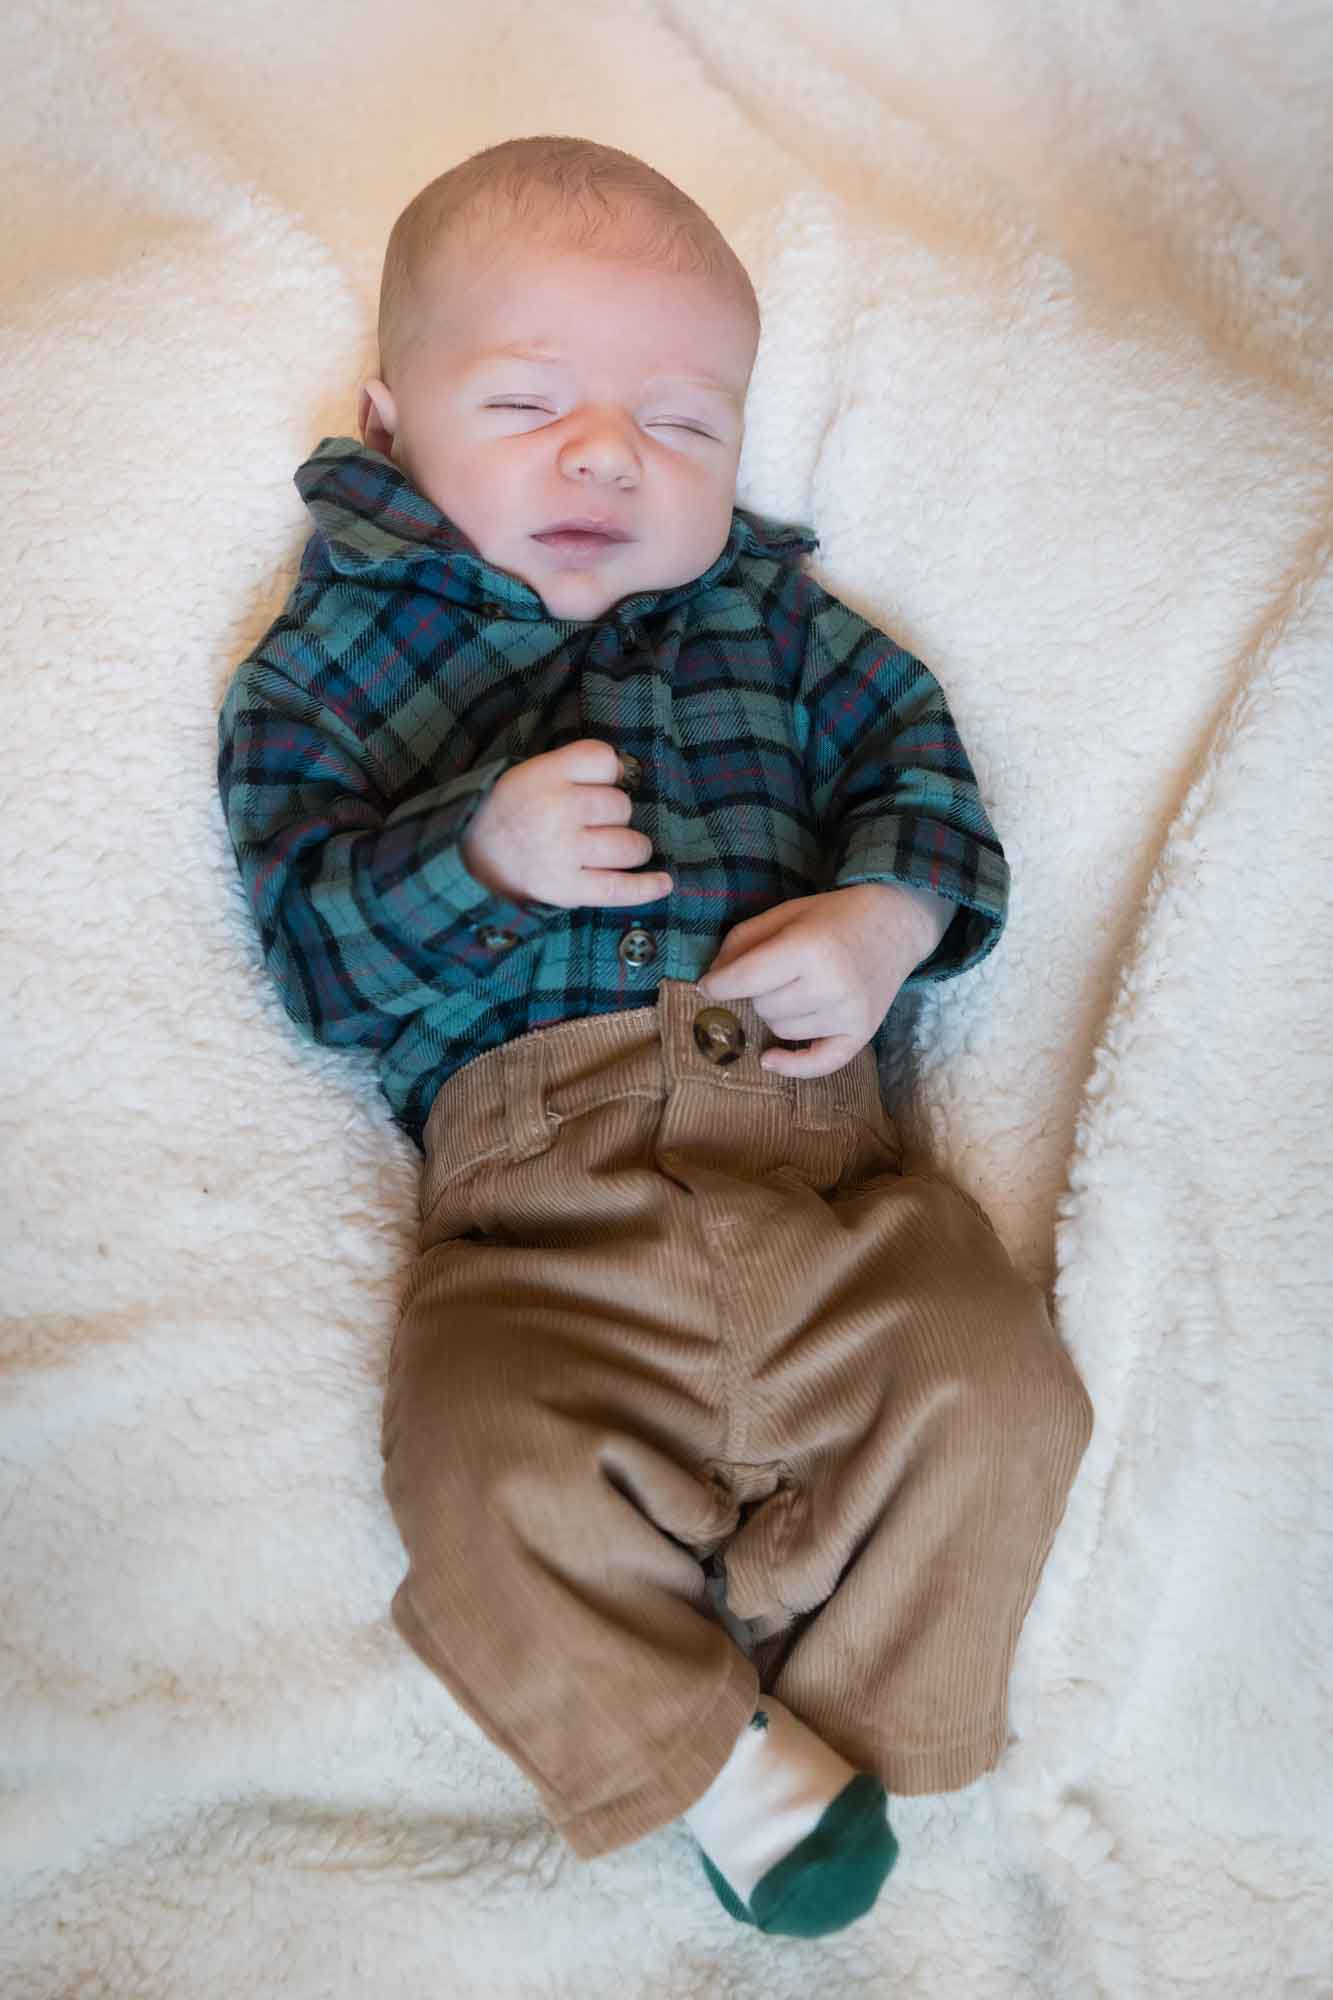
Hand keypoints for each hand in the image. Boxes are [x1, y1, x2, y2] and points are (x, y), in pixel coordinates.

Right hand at [461, 739, 672, 908]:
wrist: (468, 858)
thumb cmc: (508, 813)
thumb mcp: (528, 773)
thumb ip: (572, 767)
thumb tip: (626, 770)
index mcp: (544, 775)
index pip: (604, 759)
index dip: (609, 772)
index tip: (600, 782)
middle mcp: (557, 810)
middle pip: (621, 805)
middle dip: (614, 814)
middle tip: (589, 823)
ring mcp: (564, 852)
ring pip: (629, 845)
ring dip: (629, 847)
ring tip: (611, 849)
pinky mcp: (567, 889)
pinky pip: (620, 888)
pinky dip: (647, 887)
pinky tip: (664, 882)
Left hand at [697, 883, 950, 1076]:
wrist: (895, 923)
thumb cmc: (832, 917)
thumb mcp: (783, 915)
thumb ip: (742, 943)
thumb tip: (711, 982)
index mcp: (808, 947)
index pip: (746, 979)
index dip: (718, 985)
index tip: (707, 987)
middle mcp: (830, 983)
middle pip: (763, 1006)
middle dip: (758, 992)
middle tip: (779, 972)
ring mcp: (849, 1012)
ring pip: (782, 1031)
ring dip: (778, 1014)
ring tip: (797, 989)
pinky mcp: (862, 1033)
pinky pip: (818, 1064)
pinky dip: (792, 1066)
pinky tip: (770, 1059)